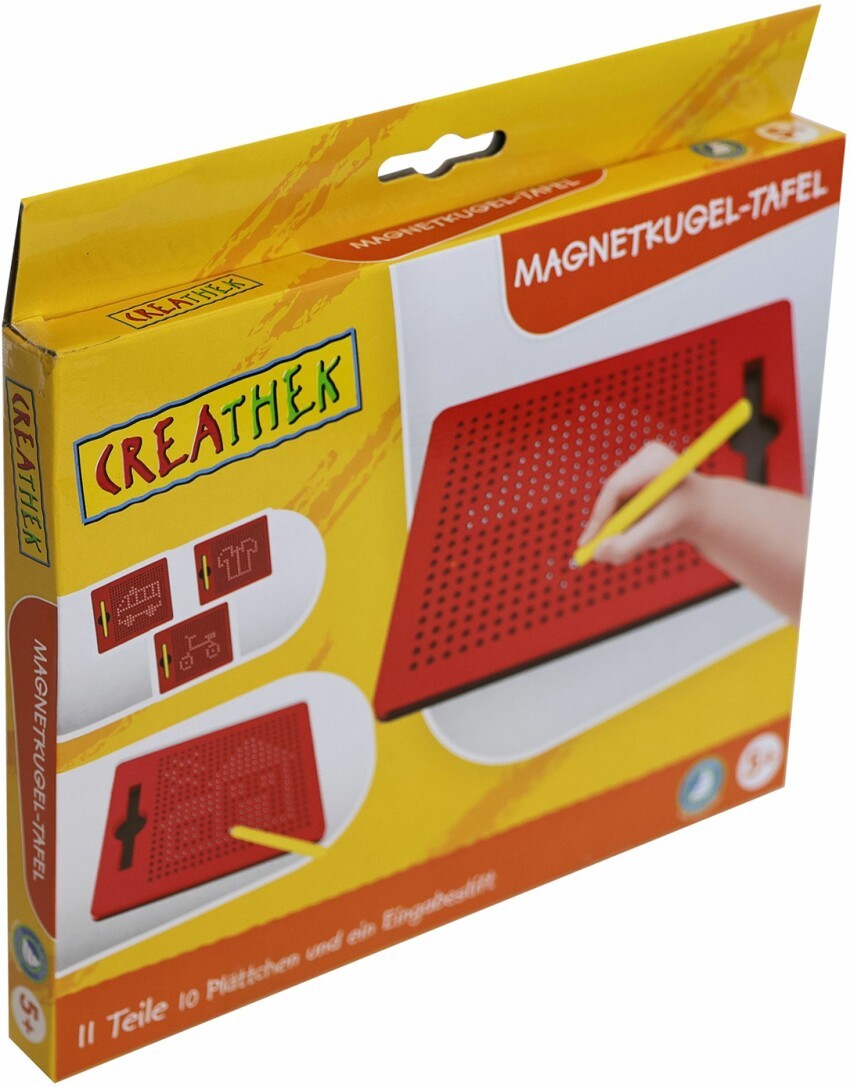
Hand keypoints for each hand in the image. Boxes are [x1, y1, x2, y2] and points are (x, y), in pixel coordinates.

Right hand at [577, 442, 707, 563]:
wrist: (707, 509)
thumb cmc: (688, 518)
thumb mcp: (660, 533)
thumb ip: (628, 545)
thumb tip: (597, 553)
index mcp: (655, 461)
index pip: (615, 489)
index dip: (599, 518)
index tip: (587, 543)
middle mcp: (645, 456)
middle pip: (612, 494)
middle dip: (604, 524)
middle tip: (590, 549)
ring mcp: (639, 462)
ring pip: (614, 501)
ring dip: (617, 524)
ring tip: (639, 540)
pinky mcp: (635, 473)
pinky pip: (618, 501)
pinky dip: (623, 519)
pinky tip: (643, 527)